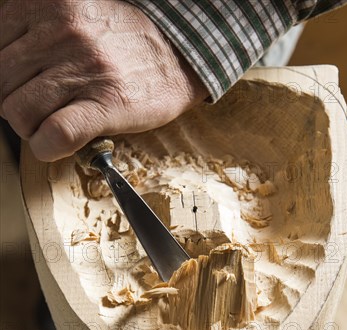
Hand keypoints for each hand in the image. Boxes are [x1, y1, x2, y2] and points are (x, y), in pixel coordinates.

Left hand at [0, 0, 207, 160]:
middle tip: (40, 107)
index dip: (3, 76)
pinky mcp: (105, 105)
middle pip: (1, 83)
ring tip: (52, 123)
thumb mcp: (71, 15)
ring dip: (29, 127)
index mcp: (46, 5)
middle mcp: (62, 32)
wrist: (177, 55)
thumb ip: (33, 31)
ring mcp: (83, 69)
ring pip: (18, 112)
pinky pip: (54, 135)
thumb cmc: (123, 41)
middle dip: (14, 103)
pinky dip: (46, 147)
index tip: (23, 85)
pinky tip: (55, 143)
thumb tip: (3, 67)